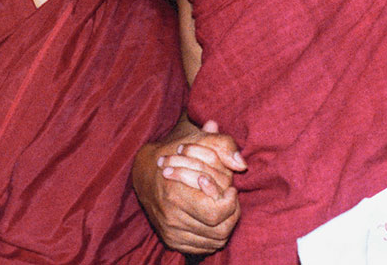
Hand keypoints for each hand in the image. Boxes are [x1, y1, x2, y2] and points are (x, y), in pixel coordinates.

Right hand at [133, 119, 245, 253]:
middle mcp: (171, 217)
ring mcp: (170, 231)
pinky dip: (213, 236)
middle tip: (230, 198)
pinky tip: (214, 219)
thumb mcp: (198, 138)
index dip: (230, 202)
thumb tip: (241, 164)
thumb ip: (223, 145)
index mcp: (175, 194)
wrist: (145, 169)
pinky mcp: (171, 240)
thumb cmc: (175, 151)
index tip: (231, 189)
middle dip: (232, 214)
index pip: (216, 212)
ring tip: (224, 206)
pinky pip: (203, 248)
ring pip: (214, 241)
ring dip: (225, 225)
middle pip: (219, 230)